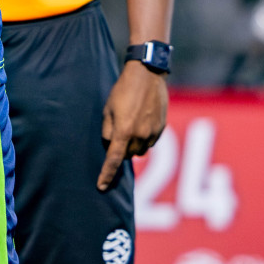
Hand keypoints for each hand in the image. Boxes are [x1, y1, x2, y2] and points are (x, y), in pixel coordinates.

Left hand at [98, 61, 168, 190]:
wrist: (148, 76)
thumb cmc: (122, 90)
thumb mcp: (107, 108)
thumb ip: (107, 129)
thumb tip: (109, 145)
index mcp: (123, 131)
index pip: (113, 159)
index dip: (107, 174)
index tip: (101, 187)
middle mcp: (140, 136)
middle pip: (128, 155)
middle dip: (120, 149)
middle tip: (117, 132)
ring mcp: (153, 134)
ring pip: (140, 151)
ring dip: (133, 145)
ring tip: (129, 124)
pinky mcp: (162, 130)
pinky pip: (150, 142)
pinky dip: (143, 138)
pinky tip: (140, 122)